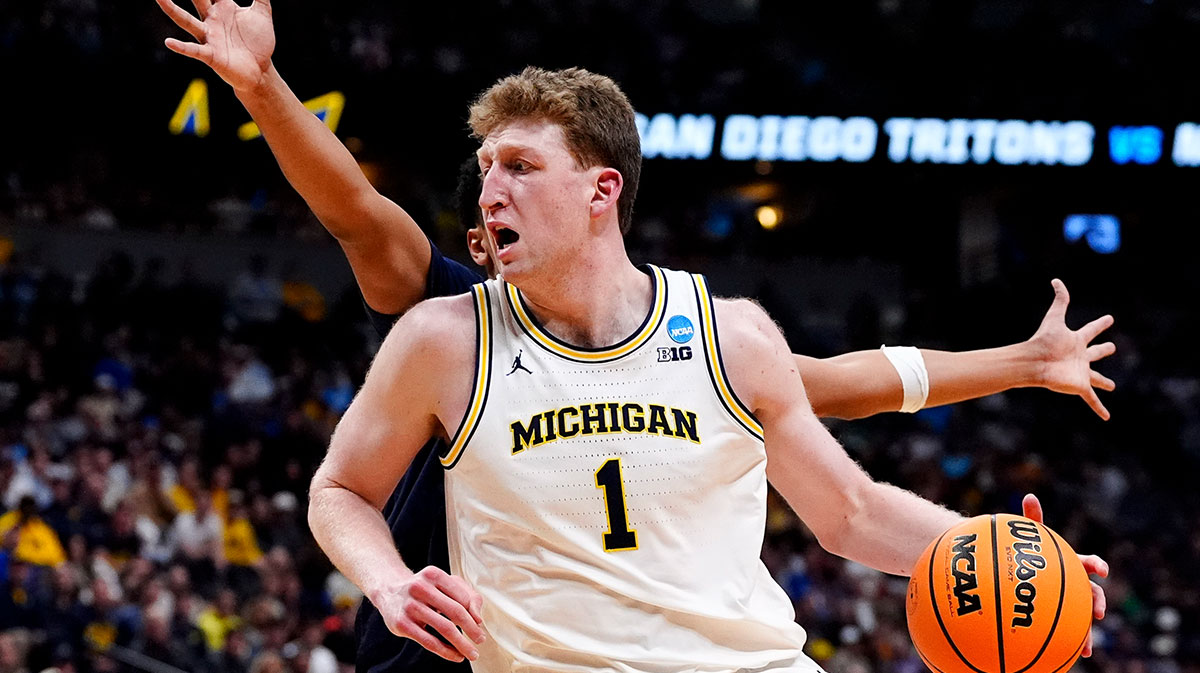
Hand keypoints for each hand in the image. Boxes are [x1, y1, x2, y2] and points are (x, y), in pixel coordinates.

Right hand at [155, 0, 274, 92]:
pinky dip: (181, 47)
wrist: (261, 70)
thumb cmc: (258, 42)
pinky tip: (169, 42)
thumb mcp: (262, 14)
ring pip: (186, 20)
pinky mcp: (211, 55)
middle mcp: (212, 19)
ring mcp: (209, 37)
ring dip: (172, 9)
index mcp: (223, 7)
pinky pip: (194, 50)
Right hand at [373, 566, 485, 662]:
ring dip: (462, 644)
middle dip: (472, 629)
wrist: (389, 592)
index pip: (462, 597)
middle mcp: (420, 588)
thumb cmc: (425, 589)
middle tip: (481, 640)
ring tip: (472, 654)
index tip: (479, 626)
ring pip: (444, 628)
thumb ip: (468, 595)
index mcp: (434, 574)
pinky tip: (456, 656)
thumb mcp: (445, 583)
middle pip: (455, 611)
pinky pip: (429, 642)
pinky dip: (446, 651)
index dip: (474, 613)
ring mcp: (410, 606)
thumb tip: (478, 619)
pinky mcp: (402, 624)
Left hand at [1021, 494, 1107, 657]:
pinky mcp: (1063, 617)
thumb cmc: (1029, 553)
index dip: (1096, 565)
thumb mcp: (1029, 537)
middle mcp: (1076, 583)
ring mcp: (1071, 601)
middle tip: (1097, 611)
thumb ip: (1032, 520)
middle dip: (1097, 602)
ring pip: (1084, 617)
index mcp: (1072, 564)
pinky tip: (1071, 657)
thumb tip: (1030, 496)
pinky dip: (1072, 643)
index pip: (1088, 563)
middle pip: (1092, 593)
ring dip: (1087, 632)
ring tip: (1085, 646)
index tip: (1100, 570)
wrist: (1022, 571)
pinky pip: (1069, 631)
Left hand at [1026, 279, 1115, 419]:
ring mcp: (1080, 372)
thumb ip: (1059, 300)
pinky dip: (1099, 408)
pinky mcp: (1079, 386)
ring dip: (1103, 382)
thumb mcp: (1054, 318)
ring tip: (1112, 386)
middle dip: (1103, 350)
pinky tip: (1106, 418)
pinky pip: (1091, 399)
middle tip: (1111, 347)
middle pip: (1095, 353)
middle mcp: (1079, 356)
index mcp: (1076, 340)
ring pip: (1096, 378)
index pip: (1091, 330)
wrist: (1034, 362)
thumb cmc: (1043, 341)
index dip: (1101, 324)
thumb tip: (1056, 280)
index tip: (1110, 319)